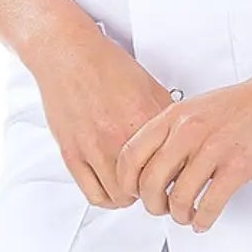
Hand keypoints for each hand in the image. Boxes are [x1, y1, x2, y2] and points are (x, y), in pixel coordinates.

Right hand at [28, 13, 176, 207]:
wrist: (68, 53)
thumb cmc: (104, 65)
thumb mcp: (149, 85)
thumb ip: (166, 116)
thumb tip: (183, 140)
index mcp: (143, 118)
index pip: (172, 166)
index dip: (178, 176)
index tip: (177, 178)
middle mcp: (119, 136)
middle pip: (148, 188)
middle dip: (155, 190)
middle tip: (156, 186)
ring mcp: (93, 147)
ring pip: (121, 197)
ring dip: (131, 196)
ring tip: (134, 186)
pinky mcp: (72, 153)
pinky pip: (94, 194)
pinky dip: (106, 197)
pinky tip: (111, 187)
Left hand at [113, 56, 251, 230]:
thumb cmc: (246, 102)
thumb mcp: (197, 109)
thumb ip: (175, 132)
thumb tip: (158, 163)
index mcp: (175, 116)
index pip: (131, 153)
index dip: (126, 181)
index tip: (132, 193)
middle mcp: (189, 131)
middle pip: (149, 181)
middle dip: (151, 204)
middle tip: (160, 209)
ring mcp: (214, 148)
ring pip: (178, 197)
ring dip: (179, 215)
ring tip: (185, 216)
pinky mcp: (239, 165)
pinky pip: (211, 203)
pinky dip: (203, 219)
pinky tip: (204, 220)